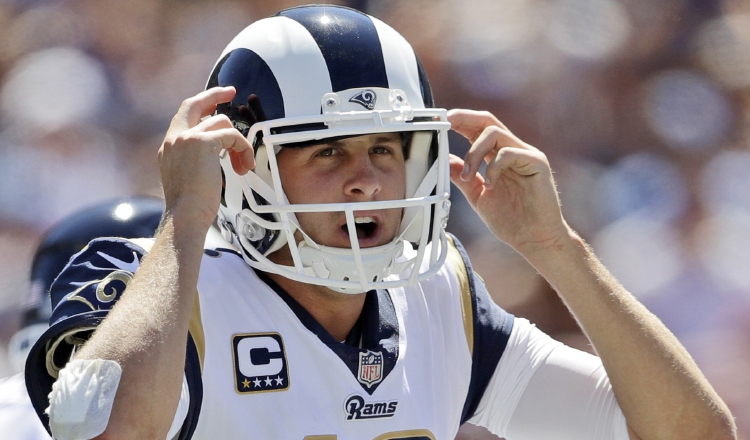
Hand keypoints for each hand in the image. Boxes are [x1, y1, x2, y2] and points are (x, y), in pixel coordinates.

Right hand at [158, 87, 254, 228]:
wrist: (185, 216)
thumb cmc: (190, 207)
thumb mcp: (188, 178)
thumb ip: (196, 160)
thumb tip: (217, 153)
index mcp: (169, 147)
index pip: (184, 116)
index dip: (201, 105)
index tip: (215, 101)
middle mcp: (174, 138)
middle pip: (194, 103)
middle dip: (214, 94)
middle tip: (231, 92)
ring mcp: (186, 137)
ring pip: (222, 122)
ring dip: (239, 143)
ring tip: (243, 165)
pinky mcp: (202, 142)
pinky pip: (233, 136)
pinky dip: (244, 149)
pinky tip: (244, 166)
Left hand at [448, 109, 568, 254]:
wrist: (534, 239)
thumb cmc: (511, 220)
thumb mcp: (478, 196)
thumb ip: (463, 177)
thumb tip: (446, 160)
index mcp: (497, 157)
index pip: (477, 129)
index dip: (460, 121)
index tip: (439, 120)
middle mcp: (512, 150)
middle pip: (488, 121)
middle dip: (465, 118)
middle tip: (446, 122)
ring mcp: (526, 154)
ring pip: (495, 133)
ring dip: (474, 153)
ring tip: (469, 178)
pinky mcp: (537, 162)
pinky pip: (509, 153)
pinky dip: (493, 167)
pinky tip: (490, 185)